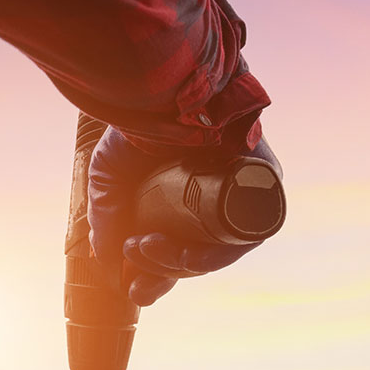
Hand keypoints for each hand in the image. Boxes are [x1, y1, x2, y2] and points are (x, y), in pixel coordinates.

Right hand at [87, 125, 282, 305]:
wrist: (164, 81)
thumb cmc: (139, 119)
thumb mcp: (109, 174)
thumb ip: (105, 217)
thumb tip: (108, 262)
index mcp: (185, 201)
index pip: (178, 251)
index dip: (157, 276)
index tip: (134, 288)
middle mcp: (216, 200)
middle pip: (199, 258)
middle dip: (164, 272)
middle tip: (134, 266)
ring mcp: (243, 194)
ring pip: (220, 252)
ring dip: (181, 265)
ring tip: (143, 246)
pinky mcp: (265, 183)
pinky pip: (247, 235)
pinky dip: (215, 253)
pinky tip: (184, 253)